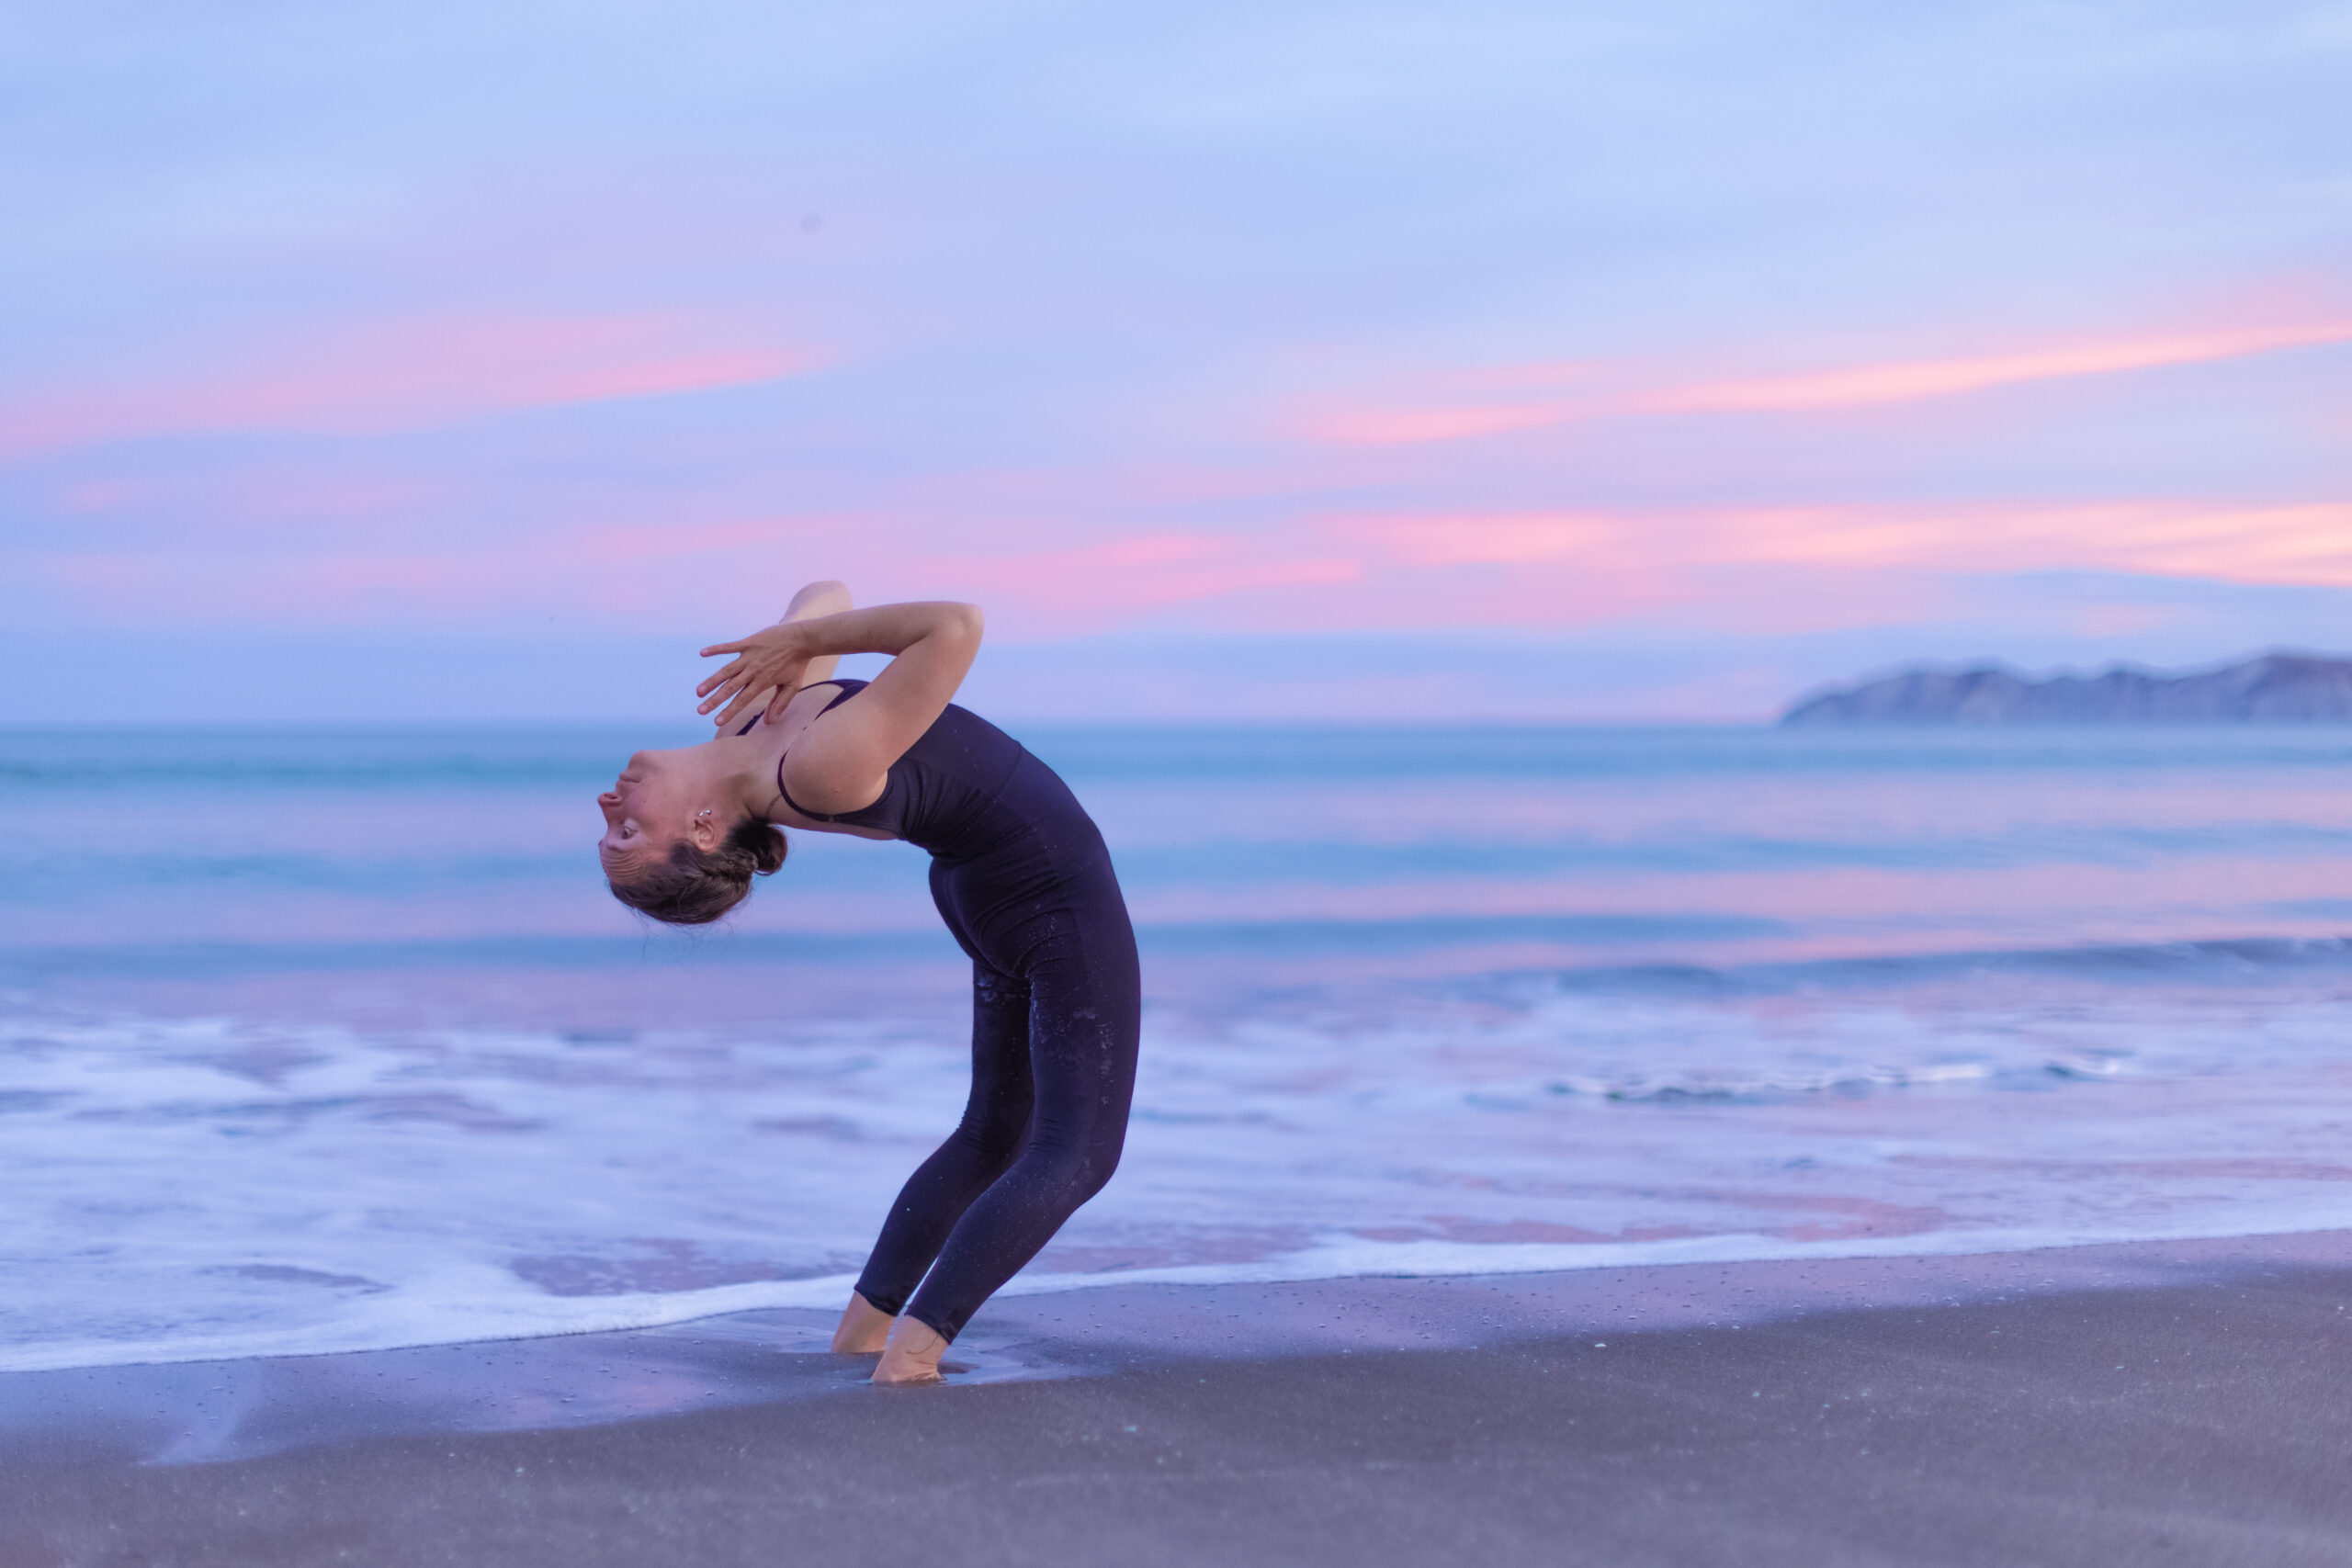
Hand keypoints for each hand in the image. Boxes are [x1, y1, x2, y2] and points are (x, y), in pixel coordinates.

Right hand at [697, 622, 815, 729]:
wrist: (802, 639)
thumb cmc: (798, 664)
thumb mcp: (793, 686)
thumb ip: (780, 704)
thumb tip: (770, 723)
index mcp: (763, 682)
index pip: (742, 700)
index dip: (729, 711)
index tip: (717, 721)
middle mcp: (753, 670)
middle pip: (730, 688)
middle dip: (714, 700)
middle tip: (700, 711)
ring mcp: (749, 656)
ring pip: (726, 670)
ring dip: (711, 681)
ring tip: (699, 691)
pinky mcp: (748, 643)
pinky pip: (729, 646)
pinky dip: (716, 649)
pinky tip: (702, 653)